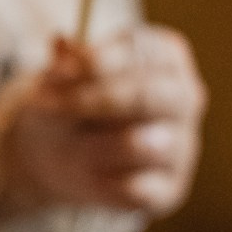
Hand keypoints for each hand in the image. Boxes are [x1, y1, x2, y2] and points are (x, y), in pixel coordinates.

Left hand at [2, 25, 205, 216]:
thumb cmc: (67, 106)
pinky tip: (84, 174)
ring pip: (139, 145)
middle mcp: (185, 97)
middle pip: (148, 95)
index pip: (143, 49)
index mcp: (165, 56)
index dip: (97, 62)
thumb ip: (64, 65)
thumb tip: (62, 43)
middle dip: (94, 101)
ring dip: (89, 145)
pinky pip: (133, 188)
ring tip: (64, 143)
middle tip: (46, 106)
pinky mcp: (171, 188)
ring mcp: (183, 144)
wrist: (62, 157)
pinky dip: (99, 182)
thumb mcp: (58, 81)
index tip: (56, 71)